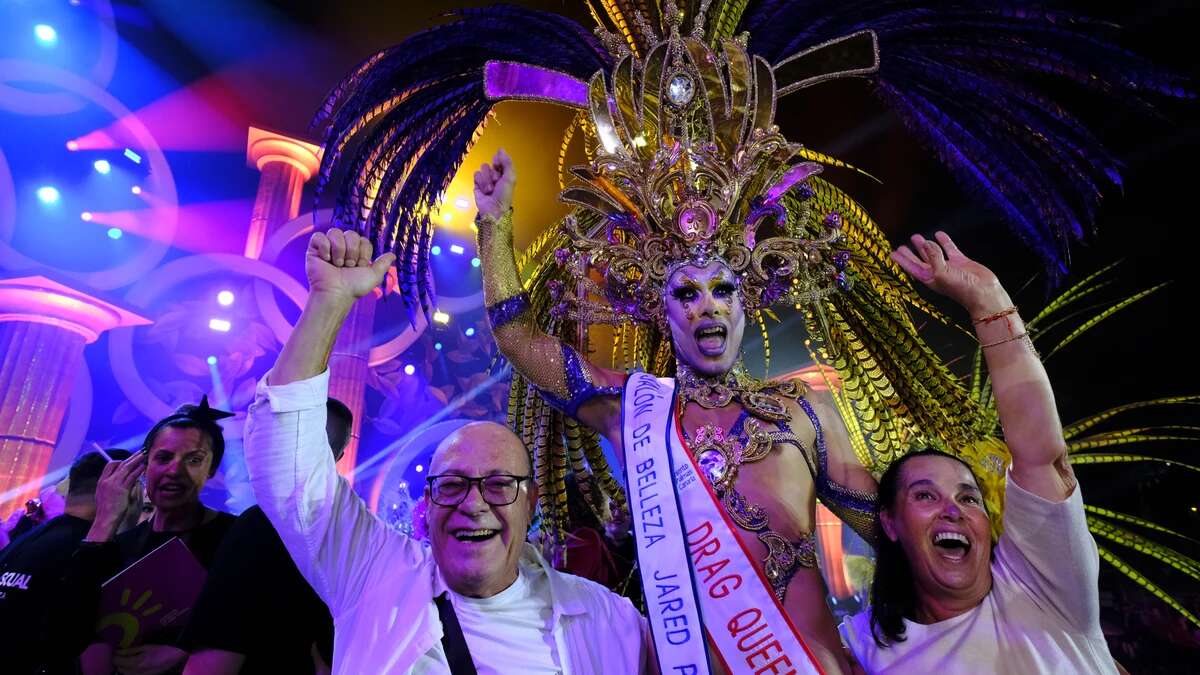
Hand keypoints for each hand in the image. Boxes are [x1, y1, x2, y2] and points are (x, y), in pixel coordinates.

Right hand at [86, 452, 145, 541]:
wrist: (105, 519)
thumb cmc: (107, 510)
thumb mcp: (105, 496)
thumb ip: (113, 487)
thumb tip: (124, 482)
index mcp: (101, 481)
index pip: (110, 465)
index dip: (121, 460)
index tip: (130, 459)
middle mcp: (107, 480)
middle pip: (120, 463)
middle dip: (131, 457)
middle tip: (141, 451)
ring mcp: (114, 484)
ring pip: (126, 467)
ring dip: (137, 459)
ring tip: (145, 454)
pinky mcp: (122, 489)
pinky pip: (131, 476)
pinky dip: (138, 470)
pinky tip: (144, 466)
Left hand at [113, 644, 186, 674]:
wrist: (175, 655)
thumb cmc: (161, 648)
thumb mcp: (145, 647)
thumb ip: (130, 650)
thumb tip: (117, 651)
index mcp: (136, 662)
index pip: (118, 661)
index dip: (114, 656)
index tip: (114, 651)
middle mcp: (136, 672)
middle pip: (120, 669)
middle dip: (118, 662)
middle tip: (119, 654)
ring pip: (125, 674)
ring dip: (123, 667)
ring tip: (125, 660)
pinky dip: (129, 671)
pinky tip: (132, 666)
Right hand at [305, 229, 395, 305]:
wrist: (337, 293)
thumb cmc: (354, 287)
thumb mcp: (374, 276)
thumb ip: (383, 264)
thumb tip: (393, 255)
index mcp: (356, 252)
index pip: (363, 240)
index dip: (363, 252)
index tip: (359, 266)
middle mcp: (342, 247)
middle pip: (351, 234)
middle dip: (352, 251)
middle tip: (348, 266)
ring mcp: (328, 247)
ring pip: (335, 232)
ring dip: (339, 250)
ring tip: (337, 264)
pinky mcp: (314, 249)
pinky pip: (319, 236)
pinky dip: (324, 247)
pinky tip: (326, 259)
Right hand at [473, 148, 515, 228]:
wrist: (494, 209)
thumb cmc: (504, 194)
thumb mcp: (510, 177)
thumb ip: (506, 162)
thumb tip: (500, 149)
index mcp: (504, 173)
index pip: (498, 159)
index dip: (498, 161)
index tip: (498, 166)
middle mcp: (494, 175)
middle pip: (489, 164)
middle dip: (493, 174)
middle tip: (496, 182)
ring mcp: (485, 179)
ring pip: (482, 169)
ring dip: (487, 180)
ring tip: (490, 190)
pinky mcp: (477, 184)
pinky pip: (476, 175)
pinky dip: (481, 183)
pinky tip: (484, 191)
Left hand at [891, 231, 1008, 314]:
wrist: (983, 292)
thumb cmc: (961, 288)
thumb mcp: (942, 273)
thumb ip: (933, 257)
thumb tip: (926, 243)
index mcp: (929, 278)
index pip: (911, 268)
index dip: (902, 261)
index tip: (892, 253)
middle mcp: (937, 272)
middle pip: (919, 261)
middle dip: (911, 254)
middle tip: (902, 245)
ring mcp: (949, 267)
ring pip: (933, 254)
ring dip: (925, 246)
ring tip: (916, 237)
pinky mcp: (961, 261)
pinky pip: (950, 249)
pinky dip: (944, 242)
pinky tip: (939, 234)